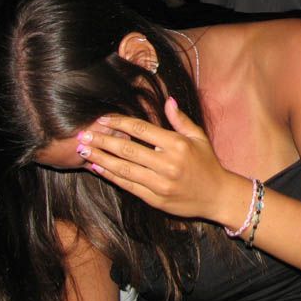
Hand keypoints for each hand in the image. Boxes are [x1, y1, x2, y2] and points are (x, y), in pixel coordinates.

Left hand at [76, 97, 230, 218]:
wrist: (217, 196)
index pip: (142, 130)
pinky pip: (128, 186)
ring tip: (83, 150)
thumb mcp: (199, 137)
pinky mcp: (155, 199)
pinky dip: (111, 176)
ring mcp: (160, 183)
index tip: (103, 119)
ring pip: (123, 169)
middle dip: (102, 141)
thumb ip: (181, 120)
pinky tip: (97, 167)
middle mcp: (167, 164)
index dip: (120, 123)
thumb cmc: (208, 163)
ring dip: (100, 158)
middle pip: (127, 150)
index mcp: (177, 145)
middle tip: (83, 134)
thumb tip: (168, 101)